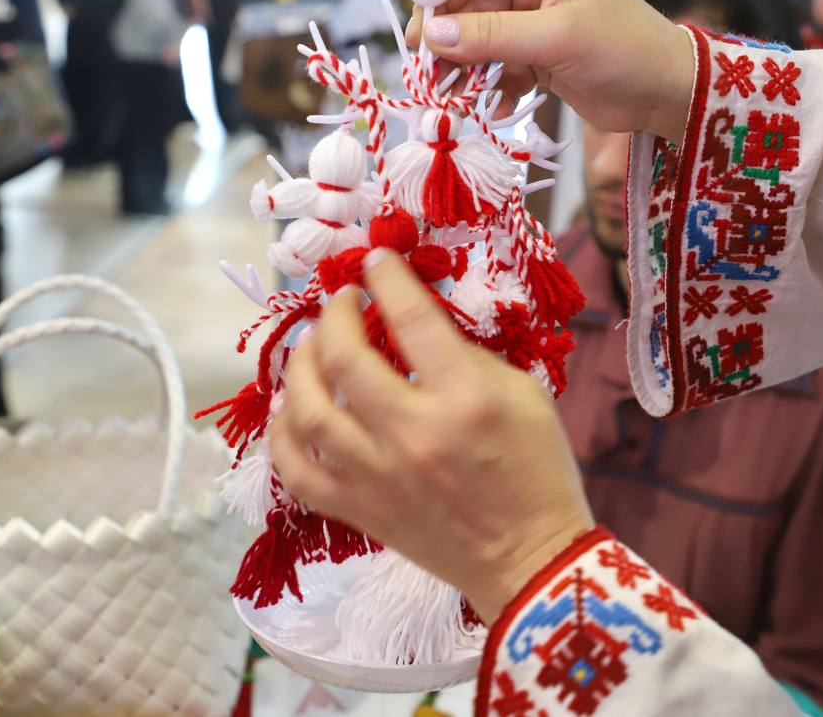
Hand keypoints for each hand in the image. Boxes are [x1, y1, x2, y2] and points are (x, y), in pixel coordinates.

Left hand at [273, 250, 594, 623]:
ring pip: (308, 412)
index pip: (409, 317)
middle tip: (341, 303)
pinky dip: (283, 437)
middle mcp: (413, 434)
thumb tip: (415, 326)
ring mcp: (378, 477)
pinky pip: (297, 473)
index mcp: (465, 399)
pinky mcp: (359, 512)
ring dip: (300, 367)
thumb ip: (469, 356)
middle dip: (334, 315)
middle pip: (344, 358)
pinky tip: (292, 410)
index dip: (386, 278)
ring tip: (310, 348)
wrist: (532, 560)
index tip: (375, 262)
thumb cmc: (539, 472)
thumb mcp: (527, 396)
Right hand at [406, 0, 695, 143]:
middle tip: (427, 78)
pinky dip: (489, 87)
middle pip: (469, 7)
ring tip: (450, 98)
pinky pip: (497, 66)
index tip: (417, 38)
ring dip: (463, 69)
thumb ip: (492, 36)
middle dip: (448, 42)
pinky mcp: (538, 55)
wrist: (668, 93)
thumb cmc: (623, 51)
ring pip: (479, 40)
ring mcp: (534, 21)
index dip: (439, 1)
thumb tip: (432, 35)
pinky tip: (489, 108)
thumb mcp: (556, 39)